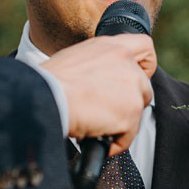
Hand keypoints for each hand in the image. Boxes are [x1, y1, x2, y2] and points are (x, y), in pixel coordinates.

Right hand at [43, 35, 156, 155]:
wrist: (43, 98)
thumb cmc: (48, 83)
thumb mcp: (75, 60)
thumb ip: (97, 65)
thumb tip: (99, 81)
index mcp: (111, 47)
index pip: (145, 46)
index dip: (145, 65)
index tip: (138, 76)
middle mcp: (127, 64)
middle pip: (144, 87)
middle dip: (128, 101)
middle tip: (104, 109)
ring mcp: (132, 88)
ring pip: (137, 111)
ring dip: (120, 121)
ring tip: (95, 125)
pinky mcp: (131, 113)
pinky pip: (128, 134)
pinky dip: (114, 141)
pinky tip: (95, 138)